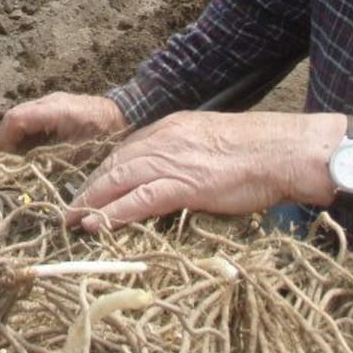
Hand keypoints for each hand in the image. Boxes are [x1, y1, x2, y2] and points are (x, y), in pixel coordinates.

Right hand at [0, 92, 127, 152]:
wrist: (123, 115)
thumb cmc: (103, 134)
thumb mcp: (77, 152)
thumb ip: (50, 159)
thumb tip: (26, 171)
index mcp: (53, 110)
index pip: (16, 119)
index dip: (4, 140)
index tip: (4, 160)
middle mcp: (47, 102)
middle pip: (13, 116)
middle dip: (6, 139)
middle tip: (8, 162)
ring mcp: (49, 102)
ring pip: (20, 116)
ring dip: (15, 136)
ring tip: (18, 158)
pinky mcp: (53, 106)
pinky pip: (30, 117)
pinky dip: (25, 133)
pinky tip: (31, 150)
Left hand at [67, 110, 343, 231]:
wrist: (282, 151)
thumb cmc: (258, 150)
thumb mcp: (213, 141)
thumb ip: (189, 153)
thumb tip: (180, 173)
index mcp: (172, 128)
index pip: (128, 149)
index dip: (107, 170)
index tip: (92, 186)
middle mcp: (165, 139)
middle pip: (115, 163)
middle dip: (90, 186)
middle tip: (71, 207)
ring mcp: (173, 161)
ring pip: (118, 179)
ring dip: (91, 201)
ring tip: (73, 219)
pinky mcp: (184, 185)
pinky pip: (139, 199)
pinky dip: (114, 213)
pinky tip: (96, 224)